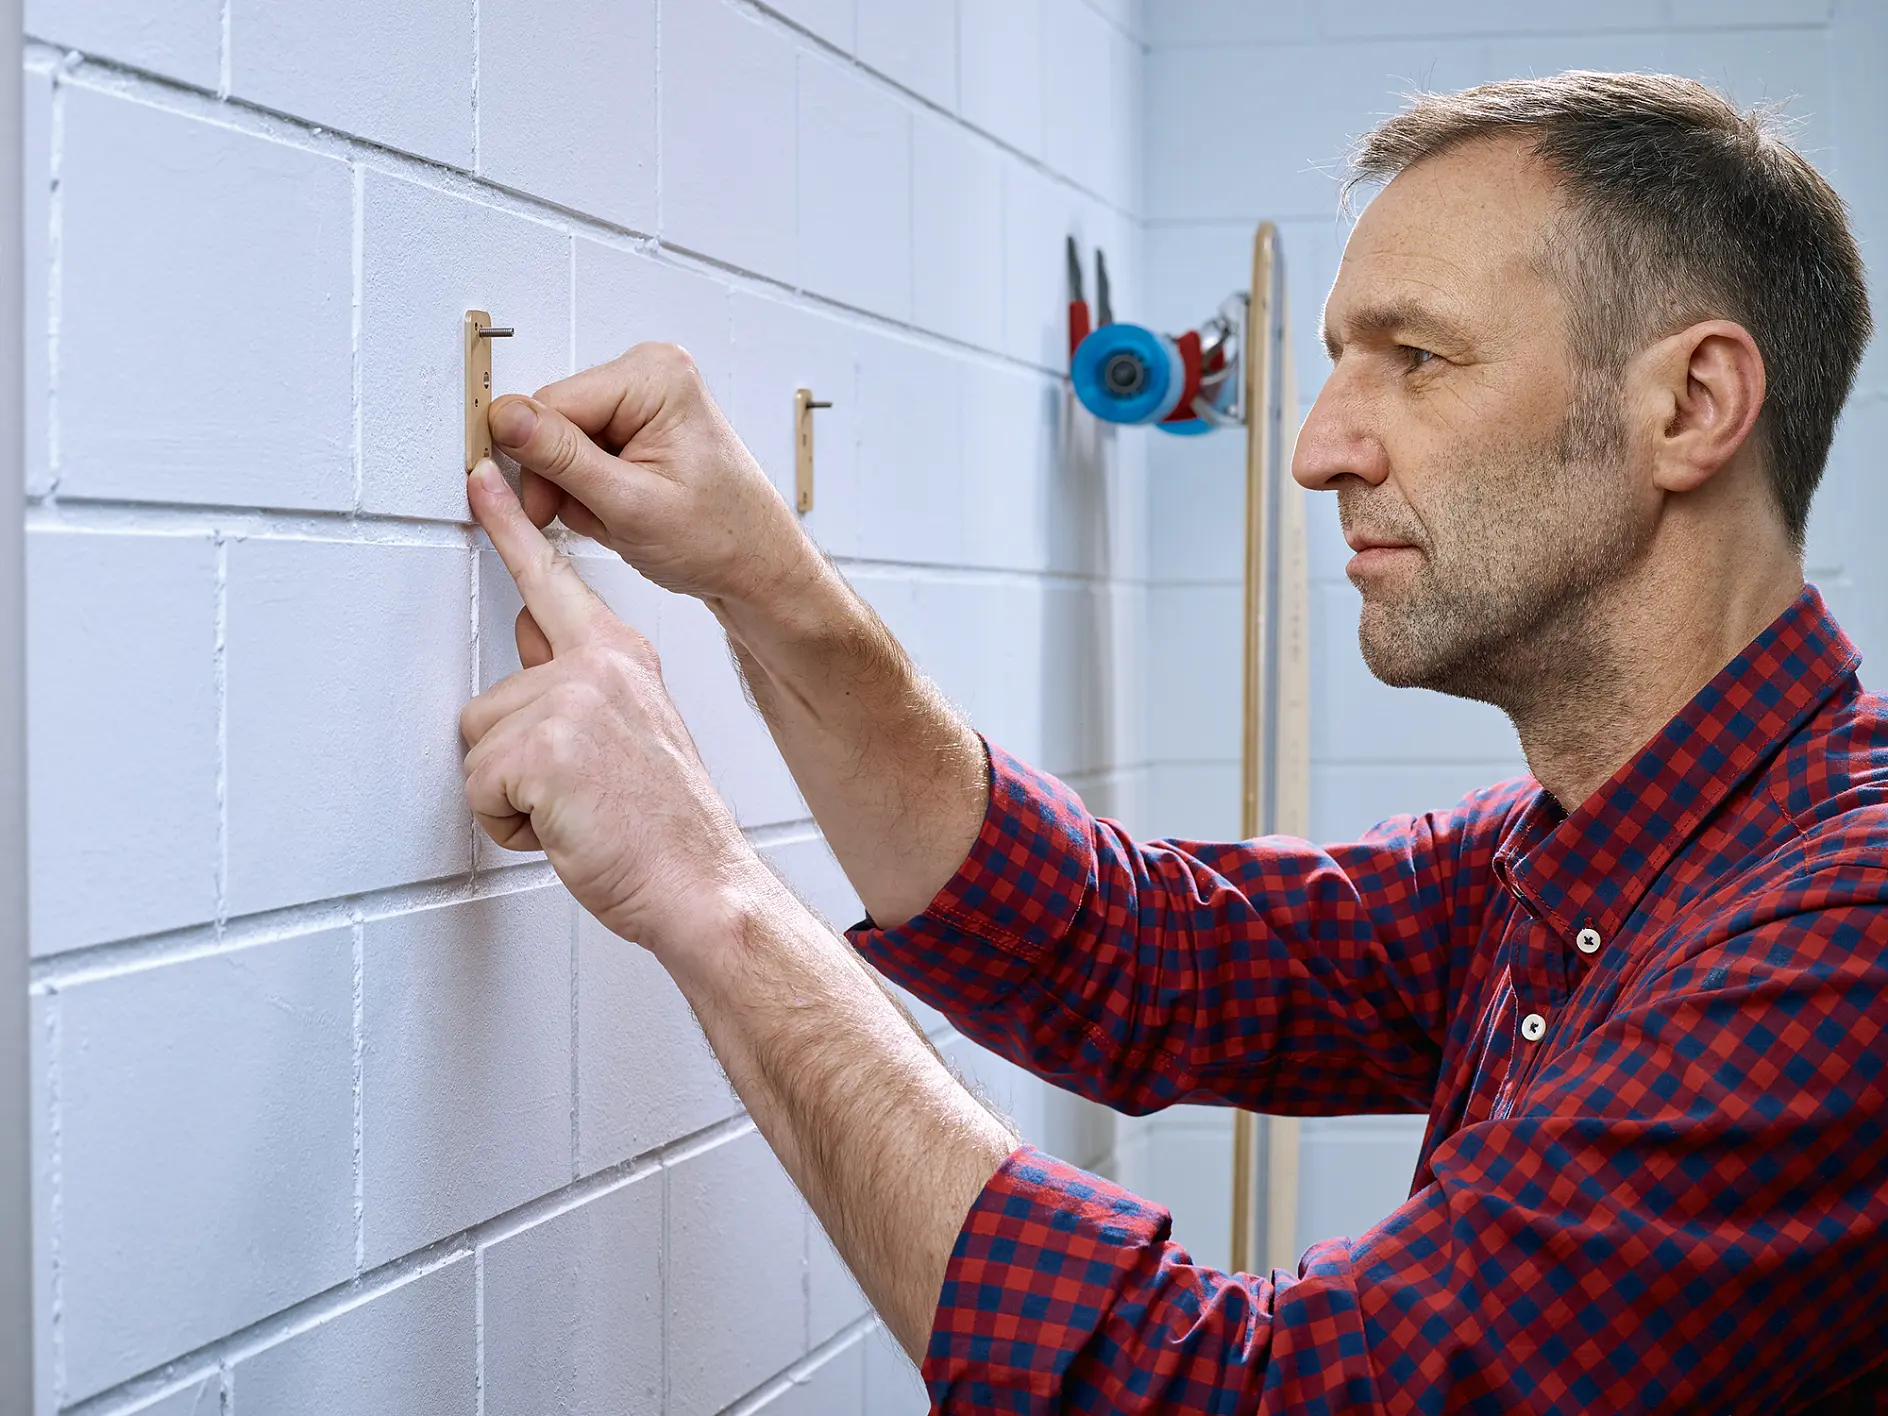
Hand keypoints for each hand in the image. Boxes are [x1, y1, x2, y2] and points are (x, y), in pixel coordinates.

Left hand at [459, 459, 762, 954]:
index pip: (552, 579)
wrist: (702, 882)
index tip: (483, 477)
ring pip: (477, 749)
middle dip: (514, 765)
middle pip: (488, 704)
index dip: (509, 528)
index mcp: (620, 654)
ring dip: (512, 798)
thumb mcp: (628, 731)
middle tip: (581, 798)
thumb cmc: (668, 826)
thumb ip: (573, 675)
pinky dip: (511, 827)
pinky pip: (479, 791)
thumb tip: (527, 628)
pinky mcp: (540, 747)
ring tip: (577, 815)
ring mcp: (567, 700)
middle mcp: (595, 664)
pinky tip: (567, 831)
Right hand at [488, 343, 815, 610]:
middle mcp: (652, 375)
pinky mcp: (641, 425)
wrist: (759, 566)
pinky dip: (593, 491)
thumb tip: (505, 418)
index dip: (534, 459)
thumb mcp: (630, 504)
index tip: (540, 504)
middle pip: (555, 420)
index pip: (550, 402)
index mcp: (656, 376)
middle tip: (597, 519)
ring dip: (579, 490)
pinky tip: (623, 511)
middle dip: (562, 479)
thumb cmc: (724, 538)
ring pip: (565, 443)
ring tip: (620, 518)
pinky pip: (585, 454)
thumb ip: (562, 458)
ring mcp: (647, 399)